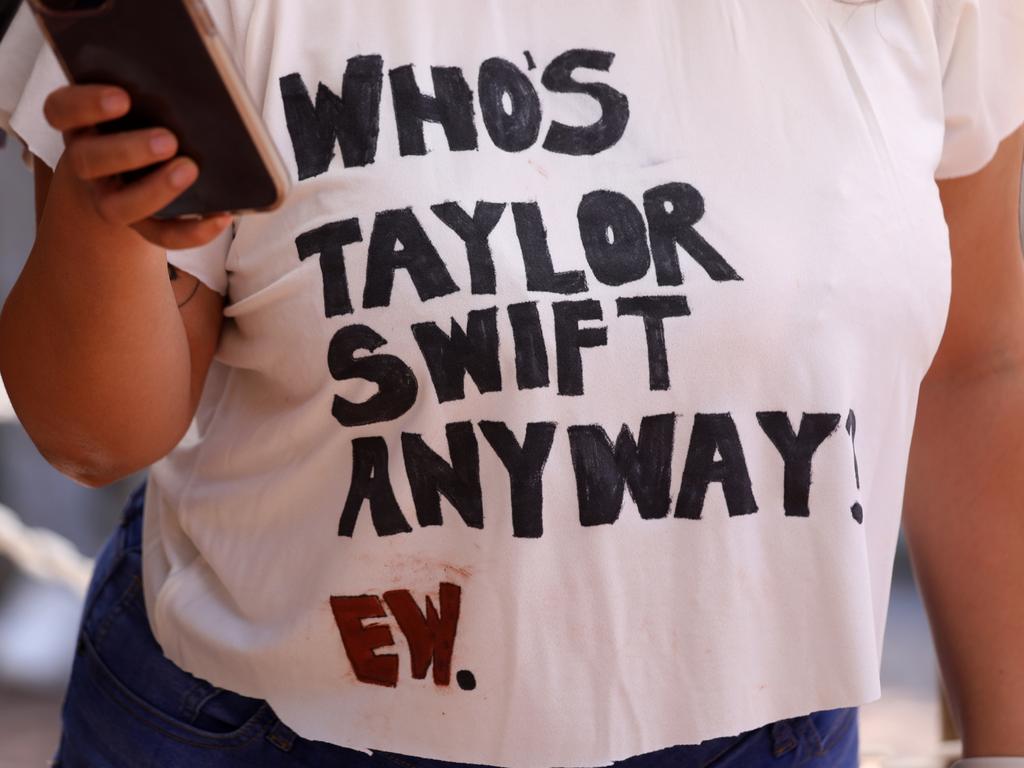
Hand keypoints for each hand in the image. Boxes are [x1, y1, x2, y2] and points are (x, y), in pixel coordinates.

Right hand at [42, 84, 231, 249]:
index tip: (122, 98)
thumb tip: (189, 89)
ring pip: (120, 206)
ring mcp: (109, 199)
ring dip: (157, 191)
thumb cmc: (139, 124)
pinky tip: (221, 216)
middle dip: (129, 150)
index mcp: (80, 124)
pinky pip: (162, 235)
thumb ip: (152, 95)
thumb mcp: (138, 105)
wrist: (130, 174)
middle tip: (168, 140)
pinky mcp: (140, 226)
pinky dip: (193, 230)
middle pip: (88, 160)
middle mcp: (87, 163)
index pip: (61, 110)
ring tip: (190, 170)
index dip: (85, 104)